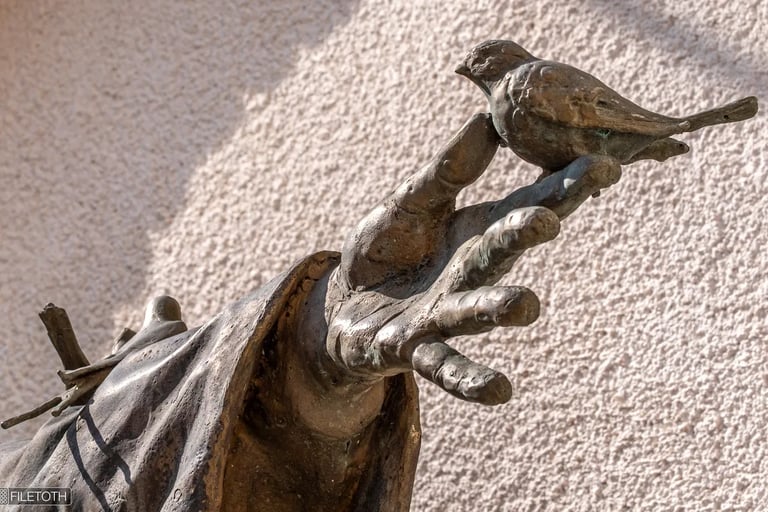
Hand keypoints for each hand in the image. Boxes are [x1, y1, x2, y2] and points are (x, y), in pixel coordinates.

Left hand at [323, 113, 621, 404]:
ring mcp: (443, 315)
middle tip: (550, 217)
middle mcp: (469, 275)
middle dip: (526, 234)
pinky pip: (441, 365)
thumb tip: (484, 120)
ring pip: (473, 310)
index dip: (564, 188)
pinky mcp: (413, 347)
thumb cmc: (386, 251)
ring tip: (526, 306)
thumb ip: (445, 171)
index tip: (606, 166)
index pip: (525, 206)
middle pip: (502, 252)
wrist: (346, 305)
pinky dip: (468, 378)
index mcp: (476, 235)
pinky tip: (500, 392)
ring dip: (499, 309)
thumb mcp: (409, 203)